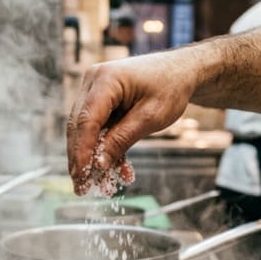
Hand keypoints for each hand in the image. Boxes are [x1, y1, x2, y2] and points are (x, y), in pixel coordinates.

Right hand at [67, 53, 197, 194]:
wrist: (181, 71)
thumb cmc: (171, 87)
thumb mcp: (150, 117)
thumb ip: (122, 139)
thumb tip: (98, 164)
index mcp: (106, 79)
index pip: (86, 120)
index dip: (82, 151)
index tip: (81, 177)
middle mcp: (93, 81)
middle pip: (79, 126)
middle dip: (80, 159)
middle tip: (81, 188)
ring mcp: (94, 89)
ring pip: (84, 130)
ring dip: (92, 158)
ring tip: (98, 185)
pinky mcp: (100, 100)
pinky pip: (97, 128)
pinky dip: (105, 149)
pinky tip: (117, 169)